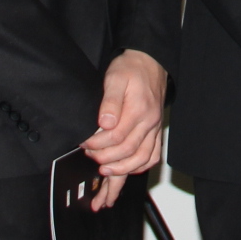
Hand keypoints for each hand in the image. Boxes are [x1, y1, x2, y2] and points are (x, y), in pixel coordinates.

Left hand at [84, 50, 167, 208]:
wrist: (150, 61)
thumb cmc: (131, 69)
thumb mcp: (115, 77)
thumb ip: (109, 100)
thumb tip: (104, 124)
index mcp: (138, 111)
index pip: (117, 138)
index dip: (98, 145)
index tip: (84, 144)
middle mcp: (149, 123)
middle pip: (128, 152)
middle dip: (106, 160)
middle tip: (90, 158)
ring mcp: (154, 128)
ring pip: (142, 159)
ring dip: (123, 172)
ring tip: (106, 177)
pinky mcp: (156, 131)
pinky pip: (153, 156)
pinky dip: (140, 167)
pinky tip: (127, 172)